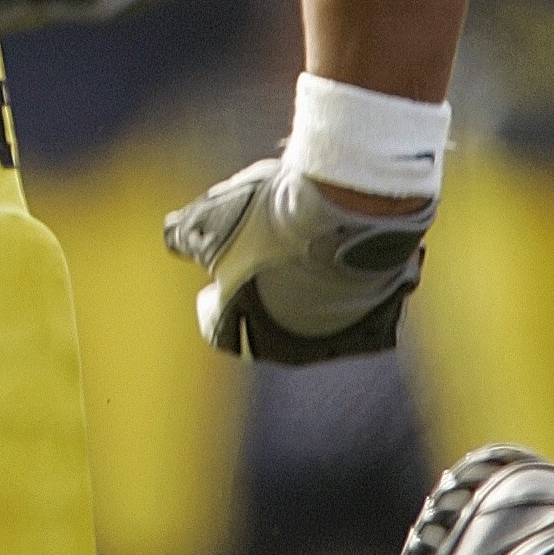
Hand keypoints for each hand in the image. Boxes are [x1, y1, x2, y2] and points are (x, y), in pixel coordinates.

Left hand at [162, 154, 431, 361]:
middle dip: (261, 292)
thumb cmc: (270, 217)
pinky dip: (349, 285)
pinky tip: (344, 252)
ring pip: (316, 316)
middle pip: (268, 322)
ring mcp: (338, 335)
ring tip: (305, 246)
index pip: (216, 324)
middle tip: (264, 255)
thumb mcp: (209, 216)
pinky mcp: (380, 319)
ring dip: (307, 289)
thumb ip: (183, 233)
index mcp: (241, 334)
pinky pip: (359, 308)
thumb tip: (173, 239)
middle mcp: (290, 347)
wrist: (350, 207)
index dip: (214, 297)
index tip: (217, 276)